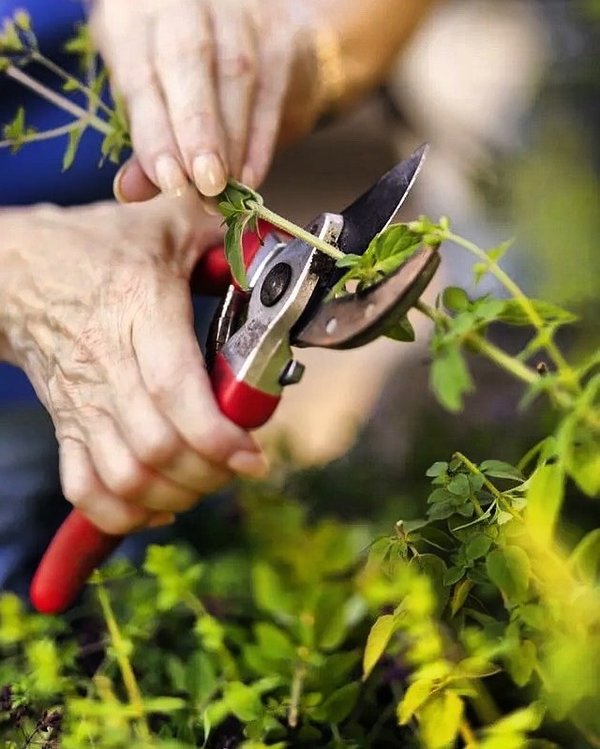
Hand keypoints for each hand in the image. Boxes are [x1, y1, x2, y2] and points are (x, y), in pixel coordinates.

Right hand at [0, 191, 267, 534]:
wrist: (17, 271)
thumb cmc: (96, 246)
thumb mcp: (165, 223)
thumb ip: (224, 236)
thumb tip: (275, 256)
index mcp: (139, 310)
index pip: (174, 389)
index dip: (216, 435)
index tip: (253, 454)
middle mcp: (108, 366)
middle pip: (156, 448)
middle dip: (210, 472)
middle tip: (240, 464)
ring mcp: (82, 402)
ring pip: (125, 478)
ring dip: (175, 495)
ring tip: (206, 481)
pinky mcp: (65, 425)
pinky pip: (84, 489)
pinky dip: (123, 514)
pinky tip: (159, 505)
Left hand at [91, 0, 319, 201]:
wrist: (241, 32)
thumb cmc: (179, 75)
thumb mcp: (149, 98)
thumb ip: (143, 142)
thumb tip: (128, 191)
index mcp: (131, 17)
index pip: (139, 74)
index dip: (155, 133)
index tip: (171, 182)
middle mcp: (181, 2)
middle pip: (188, 57)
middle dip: (199, 130)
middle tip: (208, 185)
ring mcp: (234, 10)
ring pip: (236, 73)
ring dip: (232, 142)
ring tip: (226, 191)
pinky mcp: (276, 31)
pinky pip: (271, 89)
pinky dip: (261, 140)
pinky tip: (251, 177)